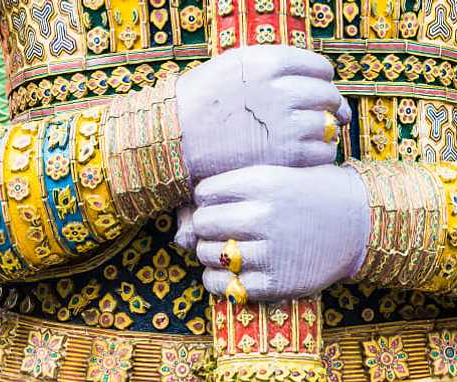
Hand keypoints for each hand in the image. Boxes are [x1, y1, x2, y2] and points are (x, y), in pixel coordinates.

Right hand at [176, 45, 350, 180]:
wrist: (172, 139)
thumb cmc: (200, 103)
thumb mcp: (231, 67)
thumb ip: (272, 67)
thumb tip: (315, 80)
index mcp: (268, 63)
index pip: (318, 68)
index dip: (321, 81)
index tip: (315, 91)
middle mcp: (280, 90)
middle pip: (327, 96)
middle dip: (328, 106)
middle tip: (320, 116)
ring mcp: (286, 124)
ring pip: (329, 125)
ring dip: (325, 131)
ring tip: (309, 138)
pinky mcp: (287, 156)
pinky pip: (322, 153)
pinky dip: (319, 154)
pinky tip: (302, 155)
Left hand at [183, 165, 369, 300]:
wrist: (360, 222)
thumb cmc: (306, 194)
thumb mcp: (273, 176)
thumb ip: (229, 189)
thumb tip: (180, 217)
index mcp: (263, 182)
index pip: (204, 192)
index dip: (206, 199)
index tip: (219, 203)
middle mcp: (265, 216)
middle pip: (201, 223)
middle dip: (204, 226)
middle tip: (220, 229)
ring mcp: (271, 251)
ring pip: (207, 254)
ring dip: (210, 253)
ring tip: (228, 248)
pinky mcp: (276, 283)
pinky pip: (222, 285)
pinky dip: (218, 281)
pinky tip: (230, 272)